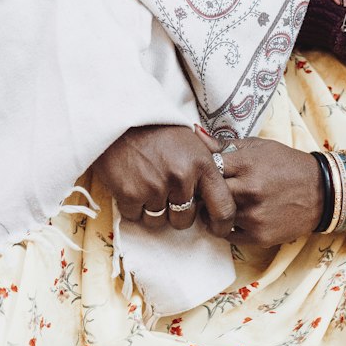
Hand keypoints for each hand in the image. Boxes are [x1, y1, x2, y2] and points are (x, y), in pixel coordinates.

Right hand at [93, 124, 236, 237]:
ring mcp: (155, 187)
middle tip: (166, 191)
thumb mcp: (193, 141)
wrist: (121, 116)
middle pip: (185, 220)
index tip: (217, 229)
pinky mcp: (130, 194)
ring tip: (148, 183)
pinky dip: (133, 206)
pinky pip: (136, 216)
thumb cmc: (158, 129)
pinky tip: (133, 183)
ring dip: (153, 210)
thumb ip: (206, 167)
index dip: (222, 224)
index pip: (223, 207)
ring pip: (159, 221)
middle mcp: (181, 177)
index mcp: (202, 164)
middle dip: (176, 212)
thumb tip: (219, 194)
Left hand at [200, 134, 323, 246]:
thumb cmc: (286, 165)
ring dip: (213, 212)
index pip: (207, 167)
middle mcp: (249, 191)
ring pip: (215, 217)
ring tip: (218, 204)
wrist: (321, 192)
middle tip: (202, 192)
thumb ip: (225, 144)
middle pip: (207, 195)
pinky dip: (226, 227)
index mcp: (246, 164)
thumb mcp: (259, 147)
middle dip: (202, 193)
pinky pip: (228, 235)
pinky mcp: (259, 236)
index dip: (201, 170)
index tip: (201, 172)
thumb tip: (194, 132)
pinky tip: (232, 218)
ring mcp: (254, 216)